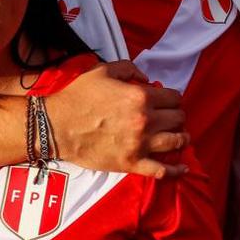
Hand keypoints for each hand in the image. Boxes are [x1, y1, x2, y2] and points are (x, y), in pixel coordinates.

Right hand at [46, 61, 189, 178]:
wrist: (57, 126)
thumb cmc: (77, 97)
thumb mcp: (103, 71)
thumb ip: (129, 69)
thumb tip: (147, 78)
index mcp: (140, 96)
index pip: (173, 97)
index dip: (173, 98)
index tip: (168, 101)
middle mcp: (145, 120)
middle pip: (178, 119)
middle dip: (177, 116)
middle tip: (171, 117)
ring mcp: (140, 144)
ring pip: (176, 141)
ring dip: (181, 137)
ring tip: (180, 136)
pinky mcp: (131, 163)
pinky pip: (162, 170)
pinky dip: (176, 170)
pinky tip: (183, 167)